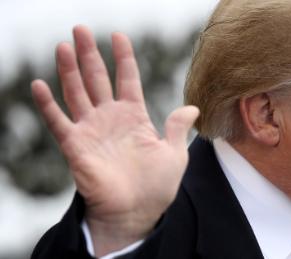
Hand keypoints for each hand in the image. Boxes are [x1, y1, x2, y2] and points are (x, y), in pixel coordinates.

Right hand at [31, 25, 198, 255]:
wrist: (136, 213)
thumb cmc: (156, 186)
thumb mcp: (175, 153)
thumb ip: (177, 127)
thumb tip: (192, 107)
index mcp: (135, 117)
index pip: (127, 79)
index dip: (123, 57)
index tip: (118, 36)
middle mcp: (111, 119)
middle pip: (97, 79)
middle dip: (89, 54)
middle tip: (80, 29)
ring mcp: (92, 130)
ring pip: (77, 93)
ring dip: (69, 70)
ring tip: (64, 45)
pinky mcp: (76, 146)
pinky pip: (58, 122)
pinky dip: (48, 105)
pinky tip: (39, 84)